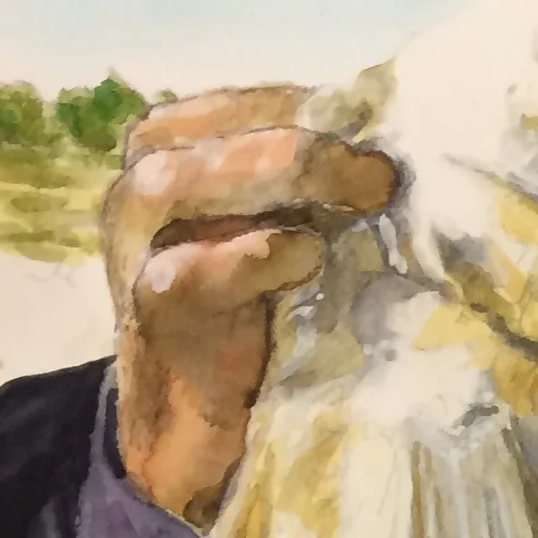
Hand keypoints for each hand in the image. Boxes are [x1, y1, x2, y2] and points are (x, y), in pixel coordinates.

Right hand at [103, 89, 398, 524]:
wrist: (199, 433)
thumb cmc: (259, 316)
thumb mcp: (286, 233)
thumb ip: (316, 186)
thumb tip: (403, 137)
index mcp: (171, 160)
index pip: (233, 104)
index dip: (306, 105)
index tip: (382, 124)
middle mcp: (139, 196)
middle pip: (200, 131)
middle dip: (301, 138)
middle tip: (382, 170)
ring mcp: (134, 256)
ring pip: (174, 182)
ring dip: (275, 174)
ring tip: (359, 195)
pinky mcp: (150, 320)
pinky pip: (185, 275)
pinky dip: (252, 257)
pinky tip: (306, 256)